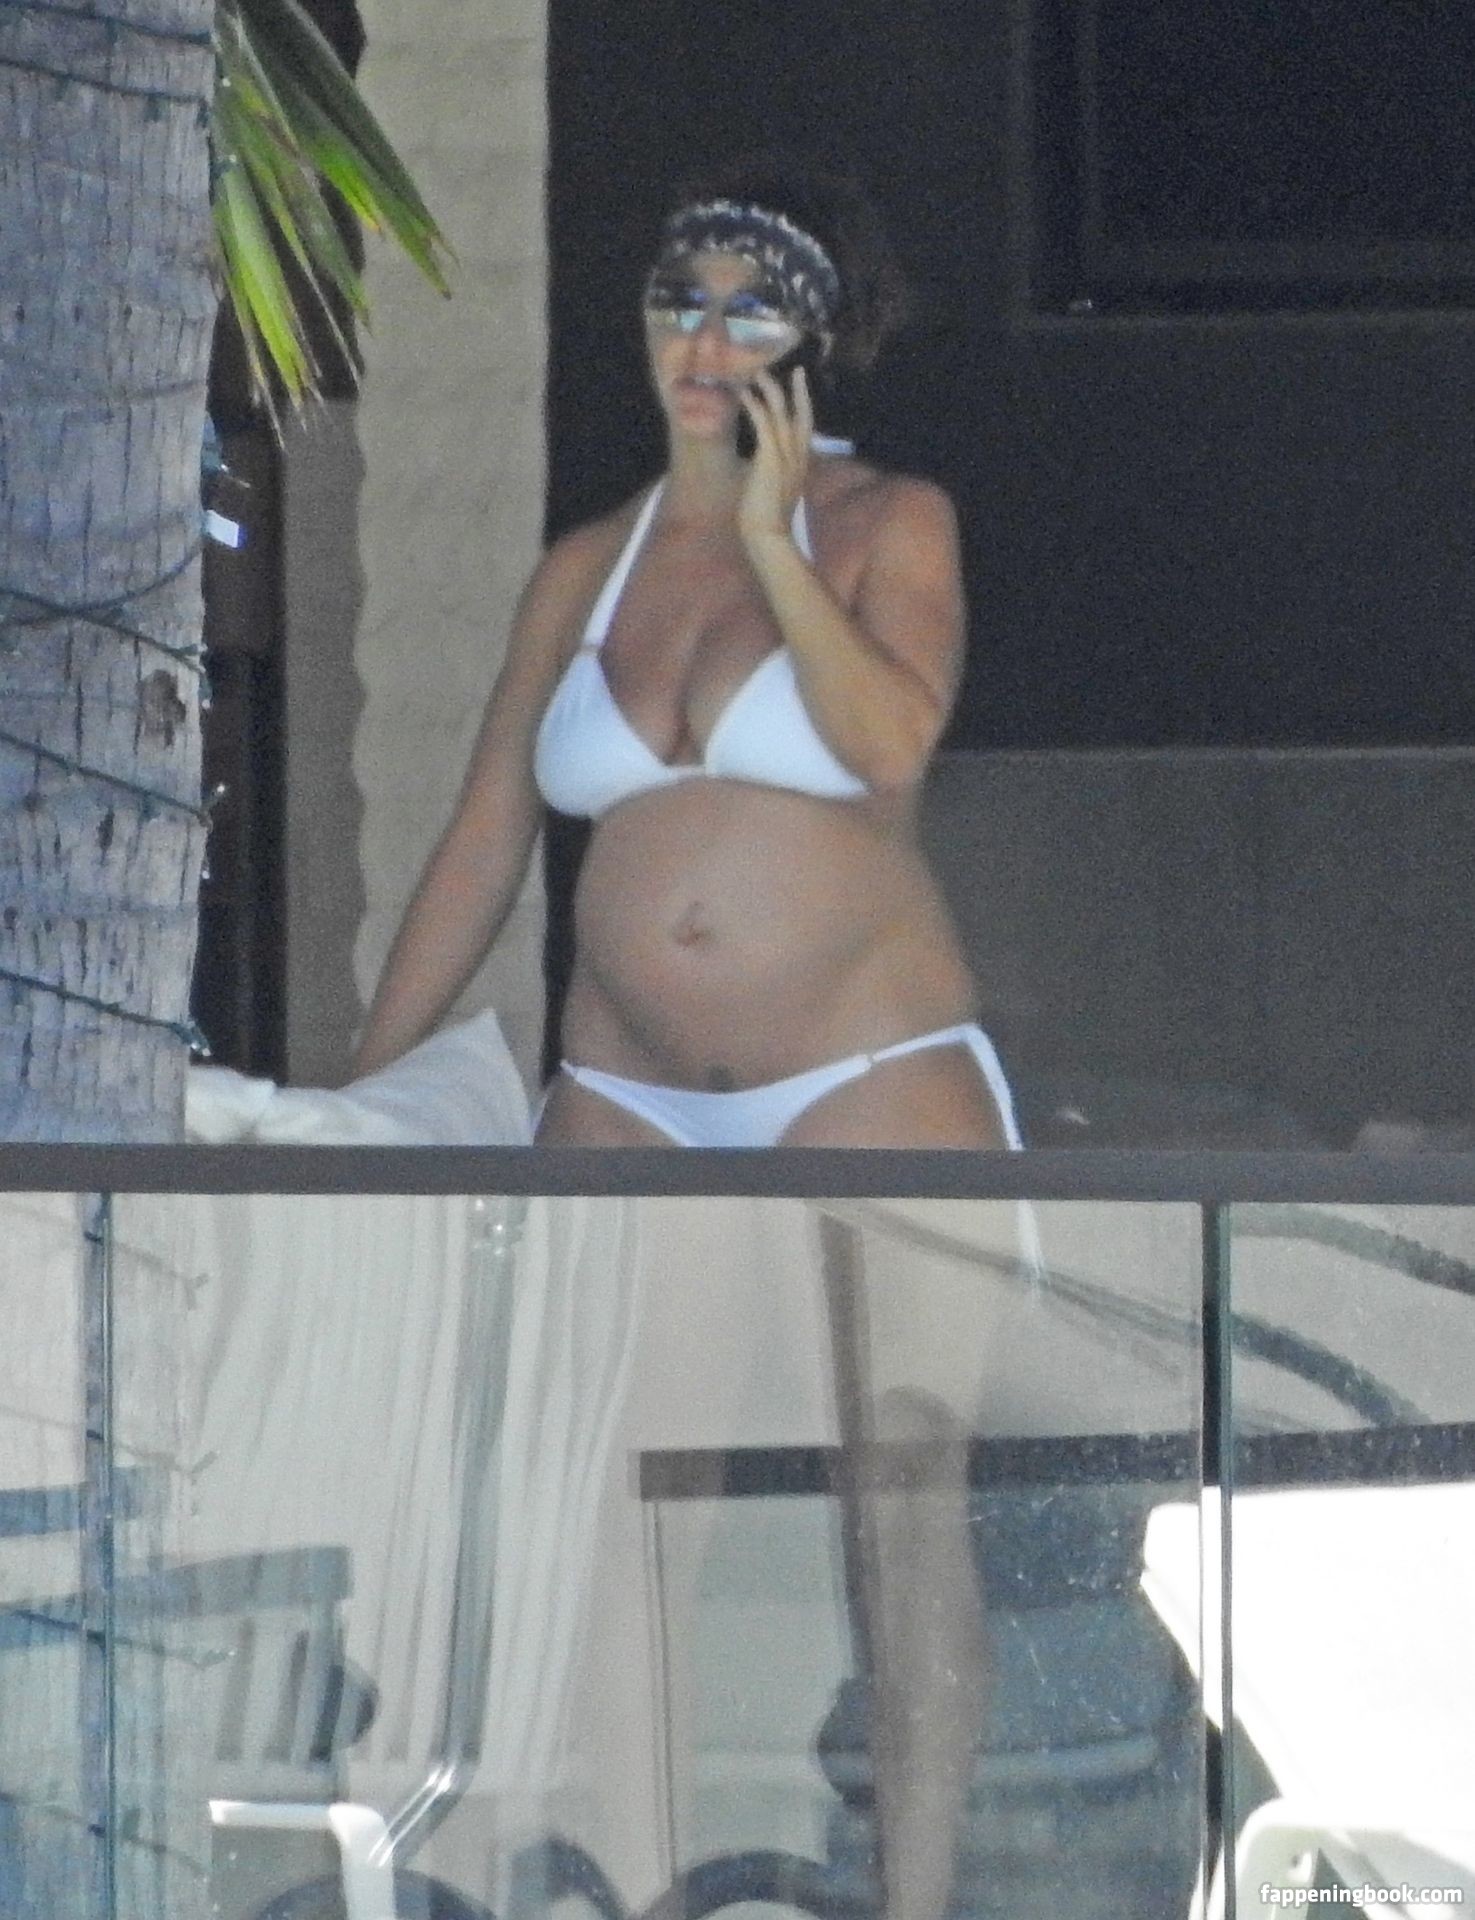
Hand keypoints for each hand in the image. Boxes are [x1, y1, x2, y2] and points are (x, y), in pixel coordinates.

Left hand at [737, 362, 813, 546]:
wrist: (768, 536)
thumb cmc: (766, 519)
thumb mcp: (773, 490)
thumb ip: (772, 474)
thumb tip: (762, 468)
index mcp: (800, 464)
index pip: (806, 428)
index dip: (804, 406)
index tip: (800, 389)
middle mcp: (798, 457)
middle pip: (802, 414)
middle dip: (798, 391)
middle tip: (795, 369)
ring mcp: (786, 457)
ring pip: (781, 413)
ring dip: (769, 391)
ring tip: (757, 373)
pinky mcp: (770, 459)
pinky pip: (763, 424)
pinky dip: (755, 406)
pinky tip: (745, 394)